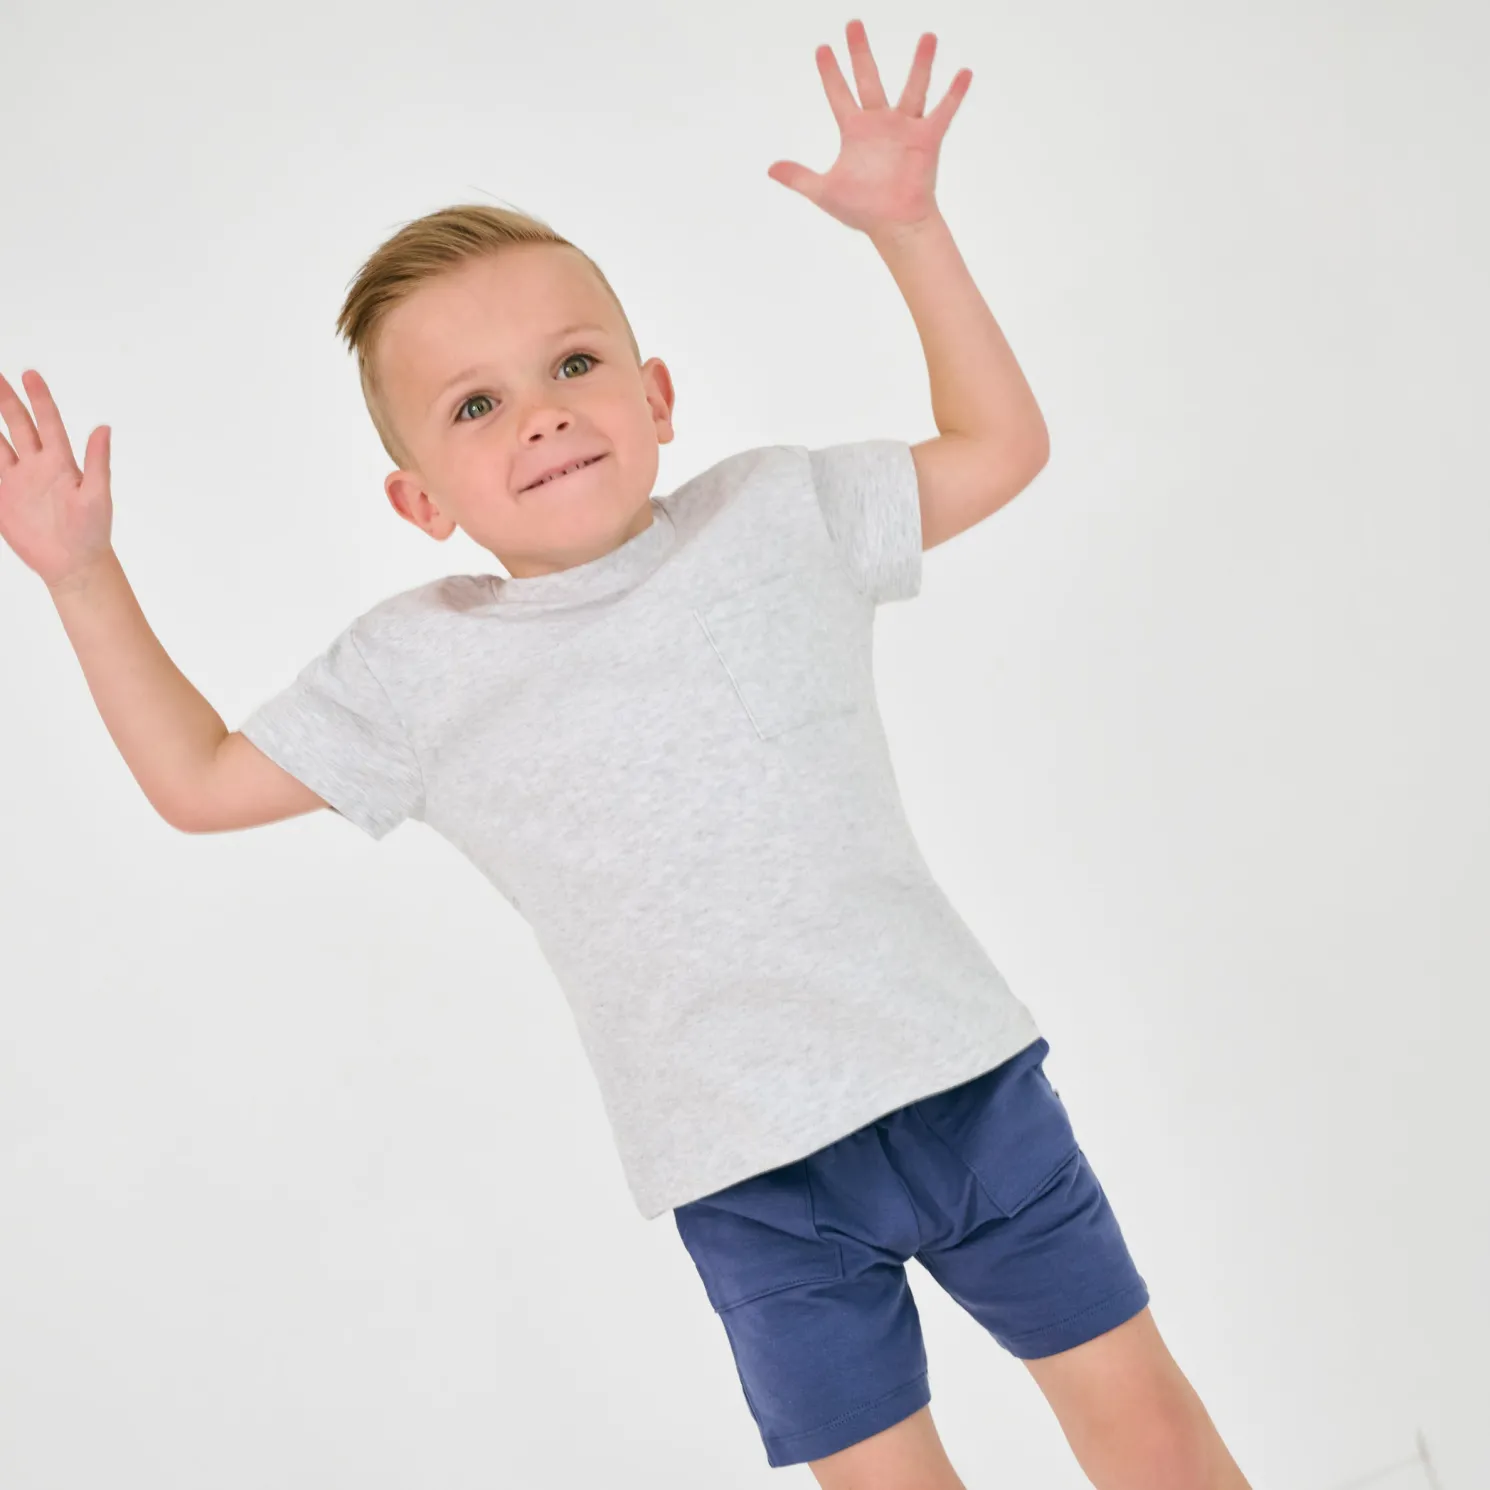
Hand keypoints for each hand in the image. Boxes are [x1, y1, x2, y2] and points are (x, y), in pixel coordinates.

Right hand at [0, 369, 114, 589]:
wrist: (74, 563)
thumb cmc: (92, 531)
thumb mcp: (97, 495)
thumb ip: (97, 461)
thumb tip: (105, 428)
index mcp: (61, 462)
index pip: (47, 422)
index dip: (39, 398)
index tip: (30, 374)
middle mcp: (37, 465)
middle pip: (18, 425)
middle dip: (6, 400)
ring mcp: (18, 480)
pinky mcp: (4, 497)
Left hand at [766, 20, 970, 240]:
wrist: (894, 226)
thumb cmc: (863, 210)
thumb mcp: (824, 191)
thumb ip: (799, 176)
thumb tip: (770, 169)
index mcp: (856, 132)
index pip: (839, 94)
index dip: (830, 72)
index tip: (823, 48)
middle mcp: (880, 124)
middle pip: (868, 79)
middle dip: (860, 52)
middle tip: (853, 24)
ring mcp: (905, 129)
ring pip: (913, 88)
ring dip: (921, 63)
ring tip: (928, 36)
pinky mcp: (927, 140)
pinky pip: (943, 112)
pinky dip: (954, 94)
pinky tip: (964, 72)